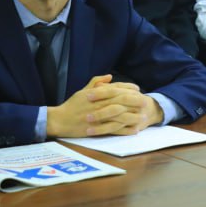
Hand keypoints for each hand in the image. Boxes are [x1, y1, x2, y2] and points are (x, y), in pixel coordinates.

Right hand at [46, 75, 164, 137]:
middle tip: (145, 101)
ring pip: (119, 115)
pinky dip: (125, 130)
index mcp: (97, 94)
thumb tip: (110, 76)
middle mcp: (99, 104)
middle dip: (135, 100)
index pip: (116, 88)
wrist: (59, 120)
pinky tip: (134, 130)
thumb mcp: (82, 91)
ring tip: (143, 117)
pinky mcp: (97, 129)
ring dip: (133, 116)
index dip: (128, 88)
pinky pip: (114, 129)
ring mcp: (99, 117)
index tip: (137, 89)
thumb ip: (96, 82)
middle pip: (121, 101)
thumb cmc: (71, 105)